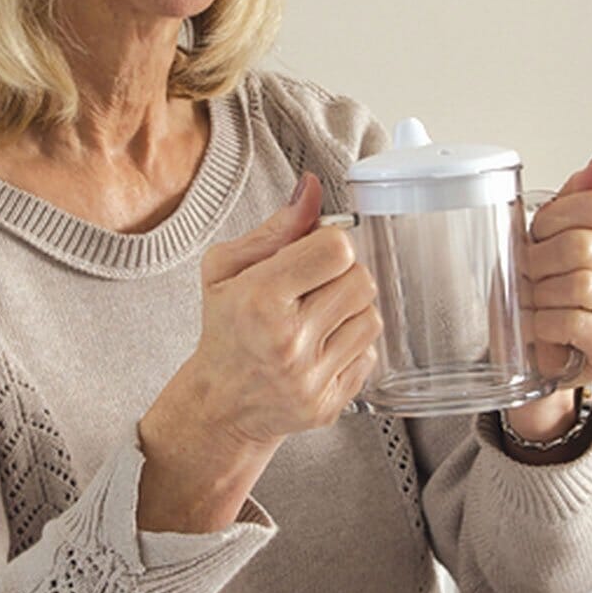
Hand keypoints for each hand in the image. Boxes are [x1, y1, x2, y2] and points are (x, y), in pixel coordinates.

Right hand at [137, 173, 380, 531]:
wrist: (219, 402)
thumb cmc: (224, 327)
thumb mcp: (227, 268)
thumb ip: (276, 227)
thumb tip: (313, 187)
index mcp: (259, 299)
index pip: (336, 249)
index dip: (330, 244)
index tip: (313, 254)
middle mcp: (288, 342)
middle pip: (361, 280)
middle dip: (342, 276)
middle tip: (314, 287)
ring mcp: (310, 378)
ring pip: (372, 317)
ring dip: (351, 310)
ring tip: (318, 317)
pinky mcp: (328, 405)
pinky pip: (369, 356)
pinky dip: (350, 346)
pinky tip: (321, 347)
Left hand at [522, 149, 591, 386]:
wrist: (548, 346)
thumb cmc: (553, 285)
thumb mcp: (560, 233)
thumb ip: (581, 195)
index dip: (556, 217)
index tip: (538, 233)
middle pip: (582, 245)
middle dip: (539, 260)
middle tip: (527, 273)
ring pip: (578, 284)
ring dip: (539, 294)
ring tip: (532, 300)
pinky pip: (575, 323)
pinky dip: (545, 323)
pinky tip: (540, 325)